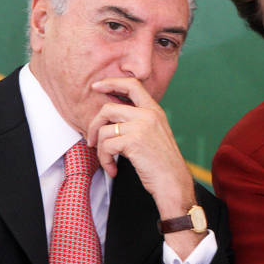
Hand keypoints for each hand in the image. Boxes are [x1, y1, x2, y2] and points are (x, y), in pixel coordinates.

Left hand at [86, 78, 194, 217]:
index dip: (112, 82)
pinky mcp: (133, 141)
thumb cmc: (162, 163)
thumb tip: (110, 117)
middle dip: (94, 125)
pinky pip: (106, 146)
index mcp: (154, 110)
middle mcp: (148, 114)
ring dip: (100, 150)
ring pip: (104, 130)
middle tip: (91, 140)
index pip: (132, 84)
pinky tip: (113, 169)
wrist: (173, 181)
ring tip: (108, 161)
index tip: (97, 86)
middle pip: (109, 108)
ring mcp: (141, 127)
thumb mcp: (154, 134)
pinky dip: (105, 161)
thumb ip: (138, 121)